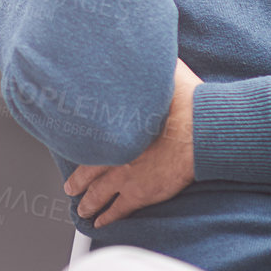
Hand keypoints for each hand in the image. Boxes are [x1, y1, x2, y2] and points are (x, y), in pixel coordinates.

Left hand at [63, 58, 202, 227]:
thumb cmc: (187, 103)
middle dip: (77, 183)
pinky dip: (108, 217)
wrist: (202, 131)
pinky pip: (119, 210)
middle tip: (69, 188)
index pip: (89, 140)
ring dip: (88, 203)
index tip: (72, 150)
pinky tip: (101, 223)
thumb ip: (154, 66)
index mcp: (117, 127)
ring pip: (99, 195)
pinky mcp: (143, 193)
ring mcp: (128, 177)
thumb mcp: (166, 73)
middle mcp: (117, 154)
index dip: (78, 147)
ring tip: (81, 209)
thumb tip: (150, 47)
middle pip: (89, 173)